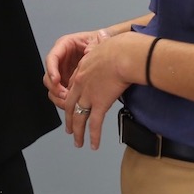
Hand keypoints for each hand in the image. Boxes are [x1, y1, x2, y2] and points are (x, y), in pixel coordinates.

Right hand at [44, 29, 106, 108]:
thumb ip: (98, 41)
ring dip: (58, 95)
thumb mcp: (99, 39)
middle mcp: (61, 59)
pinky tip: (73, 102)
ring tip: (69, 101)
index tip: (56, 80)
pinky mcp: (67, 82)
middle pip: (49, 75)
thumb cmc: (100, 42)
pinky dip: (64, 99)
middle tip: (64, 94)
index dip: (52, 70)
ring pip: (52, 86)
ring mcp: (63, 72)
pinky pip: (60, 93)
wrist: (106, 50)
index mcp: (65, 45)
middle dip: (54, 87)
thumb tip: (101, 39)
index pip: (52, 57)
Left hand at [63, 30, 149, 150]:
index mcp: (82, 70)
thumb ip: (101, 54)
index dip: (71, 100)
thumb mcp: (104, 47)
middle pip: (70, 105)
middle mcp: (81, 84)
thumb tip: (108, 53)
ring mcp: (89, 95)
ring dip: (78, 132)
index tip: (72, 107)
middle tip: (69, 130)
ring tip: (77, 142)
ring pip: (78, 118)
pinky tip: (93, 145)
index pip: (72, 89)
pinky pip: (94, 124)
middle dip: (69, 120)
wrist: (123, 54)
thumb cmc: (119, 48)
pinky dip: (93, 136)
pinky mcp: (100, 103)